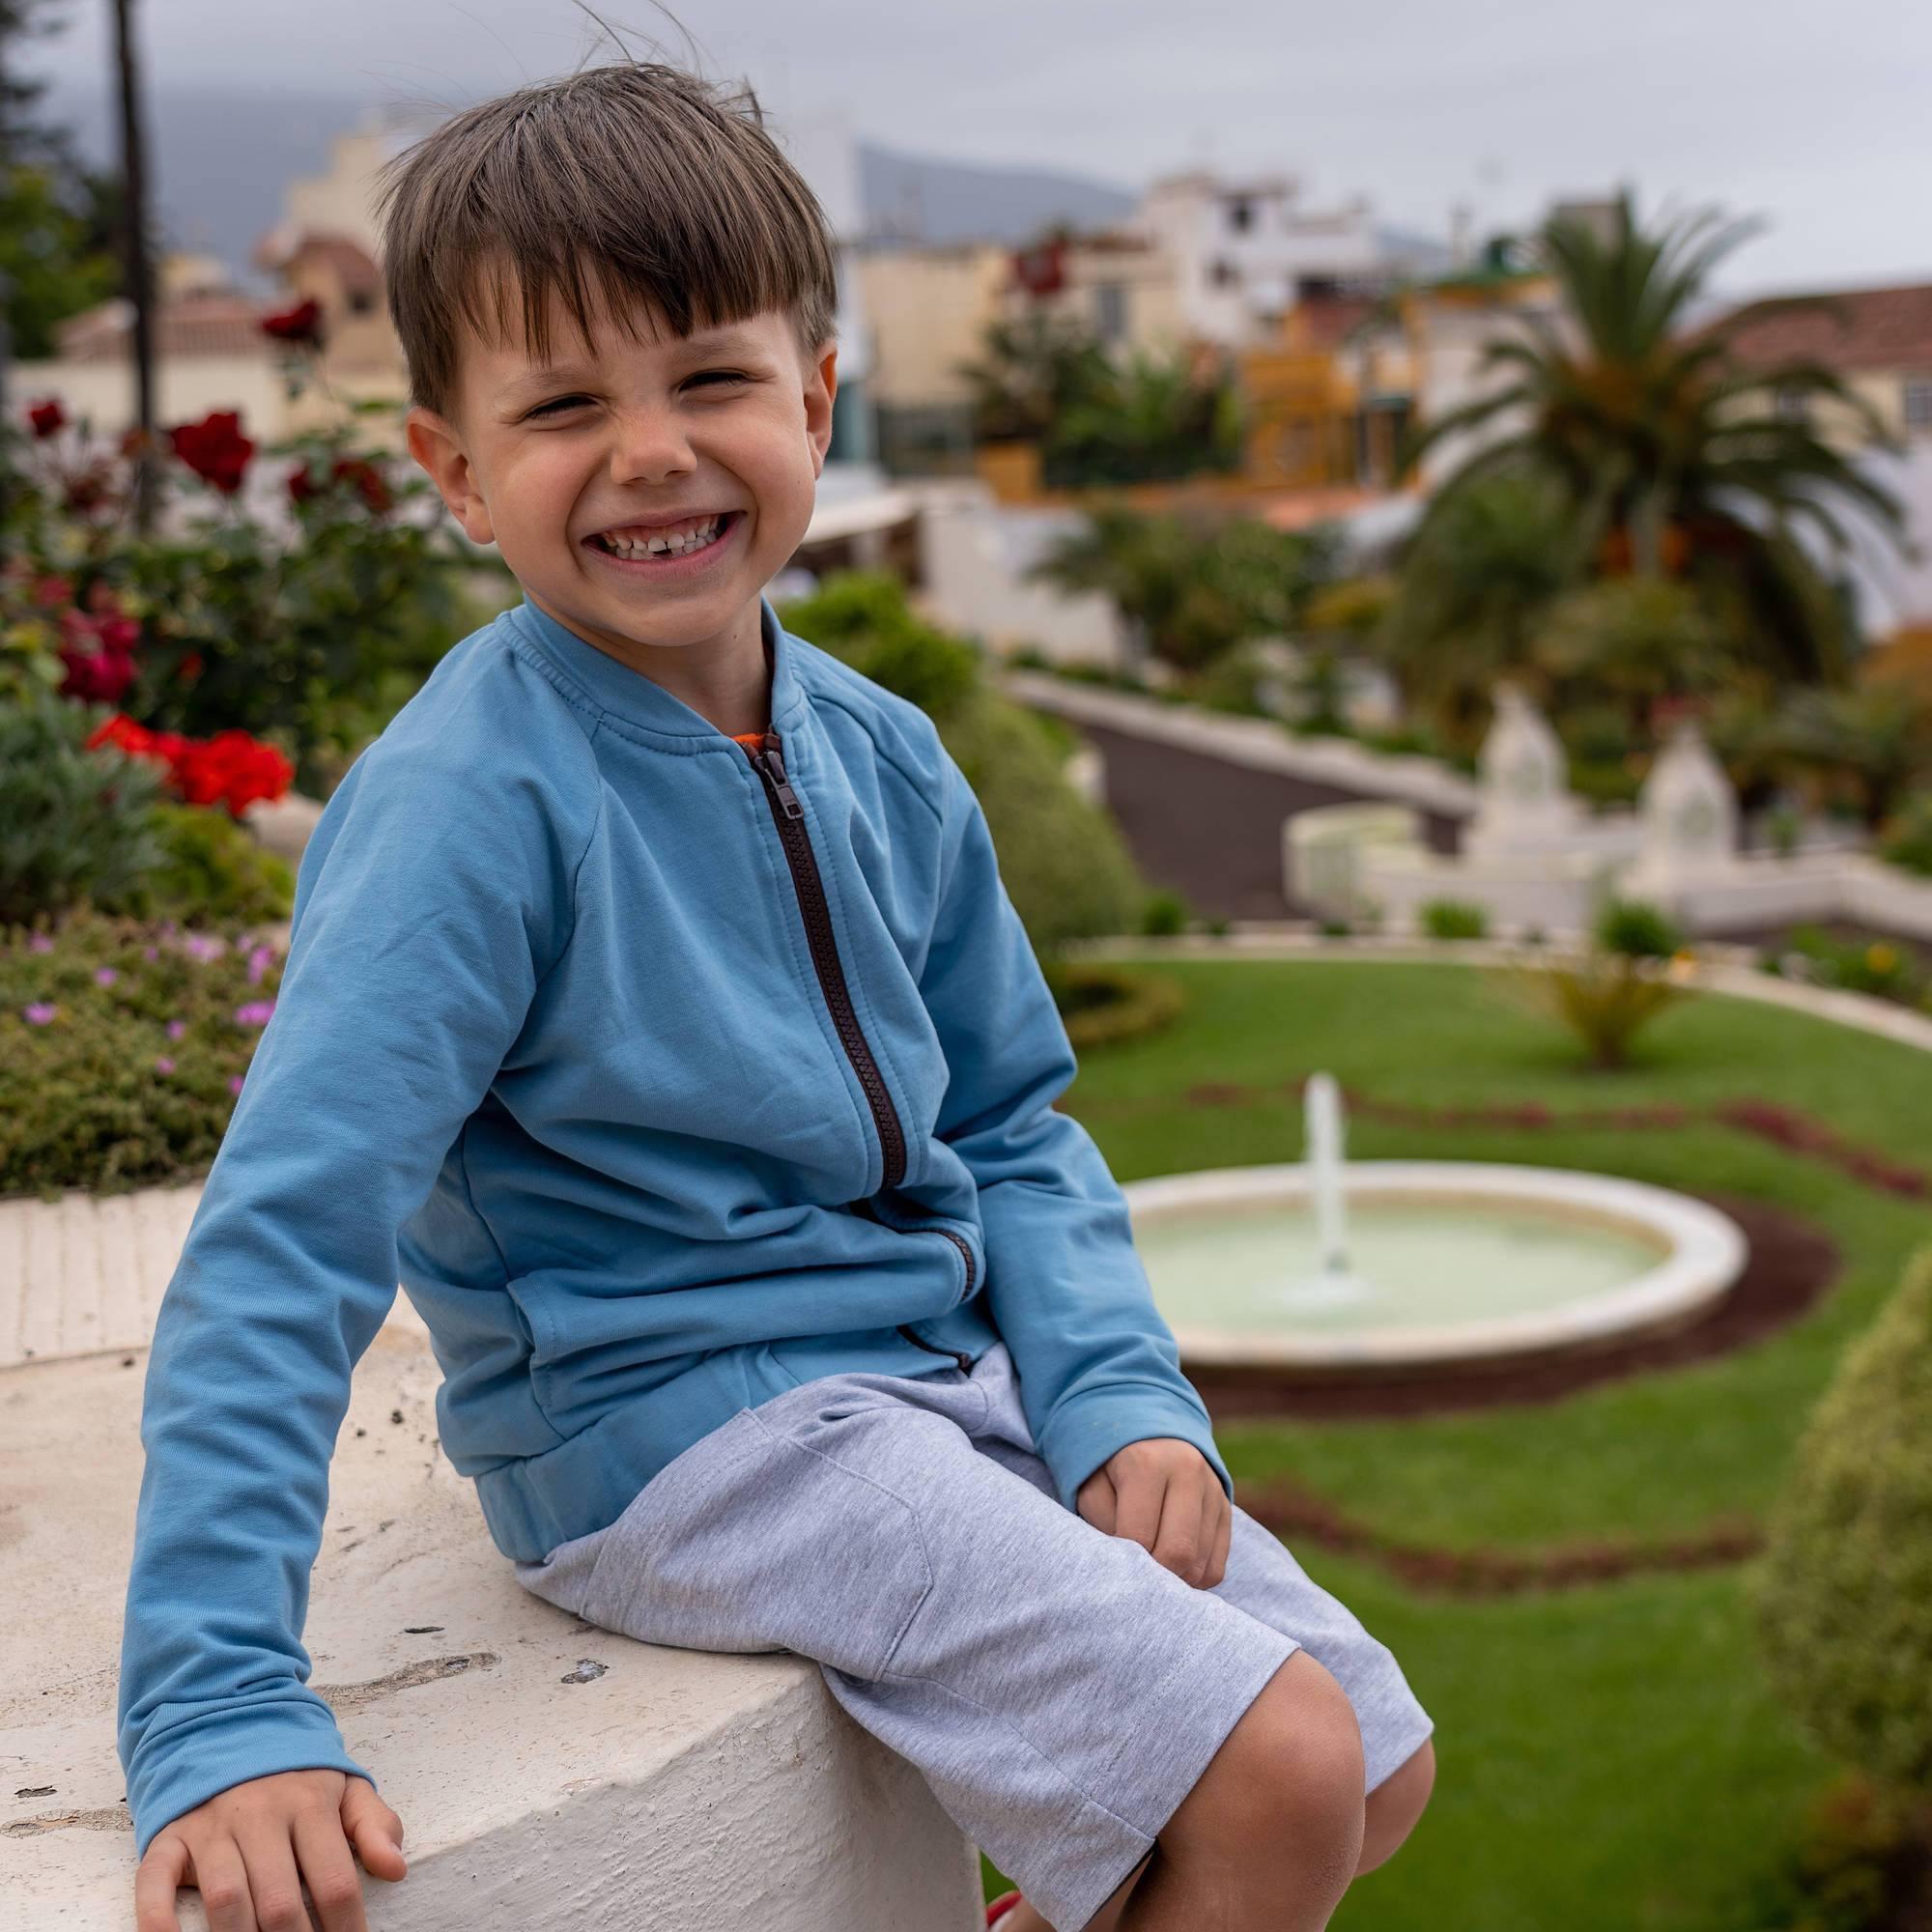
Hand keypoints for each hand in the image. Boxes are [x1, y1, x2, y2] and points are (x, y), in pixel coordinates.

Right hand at [134, 1768, 405, 1931]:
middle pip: (279, 1901)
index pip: (335, 1880)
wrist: (229, 1725)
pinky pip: (155, 1882)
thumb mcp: (344, 1787)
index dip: (345, 1928)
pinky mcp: (169, 1837)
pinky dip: (158, 1920)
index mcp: (309, 1804)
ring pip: (227, 1898)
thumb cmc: (295, 1775)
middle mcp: (259, 1814)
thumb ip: (374, 1825)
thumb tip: (396, 1869)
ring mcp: (211, 1826)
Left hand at [1076, 1436, 1230, 1589]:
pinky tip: (1172, 1566)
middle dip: (1154, 1577)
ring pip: (1200, 1566)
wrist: (1147, 1436)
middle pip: (1179, 1553)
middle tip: (1136, 1574)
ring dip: (1173, 1580)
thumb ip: (1103, 1525)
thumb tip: (1131, 1566)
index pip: (1140, 1537)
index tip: (1114, 1563)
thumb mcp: (1091, 1488)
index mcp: (1148, 1463)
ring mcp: (1213, 1490)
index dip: (1125, 1562)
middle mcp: (1189, 1472)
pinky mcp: (1226, 1509)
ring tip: (1150, 1566)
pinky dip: (1192, 1578)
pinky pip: (1215, 1568)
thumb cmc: (1110, 1469)